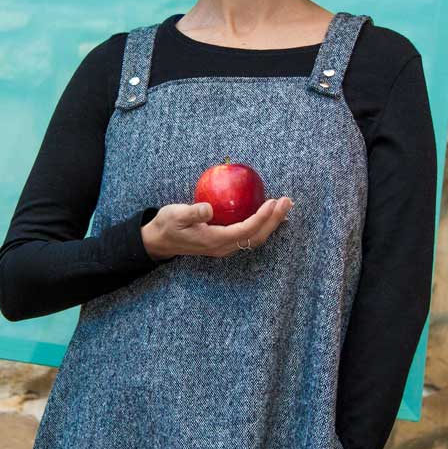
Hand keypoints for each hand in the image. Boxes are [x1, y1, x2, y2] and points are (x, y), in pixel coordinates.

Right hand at [142, 197, 293, 260]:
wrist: (159, 241)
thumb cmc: (167, 225)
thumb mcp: (175, 215)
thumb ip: (192, 213)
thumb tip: (208, 208)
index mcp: (215, 240)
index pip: (245, 230)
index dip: (261, 217)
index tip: (273, 202)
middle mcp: (224, 247)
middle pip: (257, 236)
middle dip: (275, 220)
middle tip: (288, 201)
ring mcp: (225, 246)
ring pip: (255, 238)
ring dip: (272, 223)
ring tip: (284, 207)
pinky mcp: (224, 242)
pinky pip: (249, 236)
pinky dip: (262, 225)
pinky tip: (269, 214)